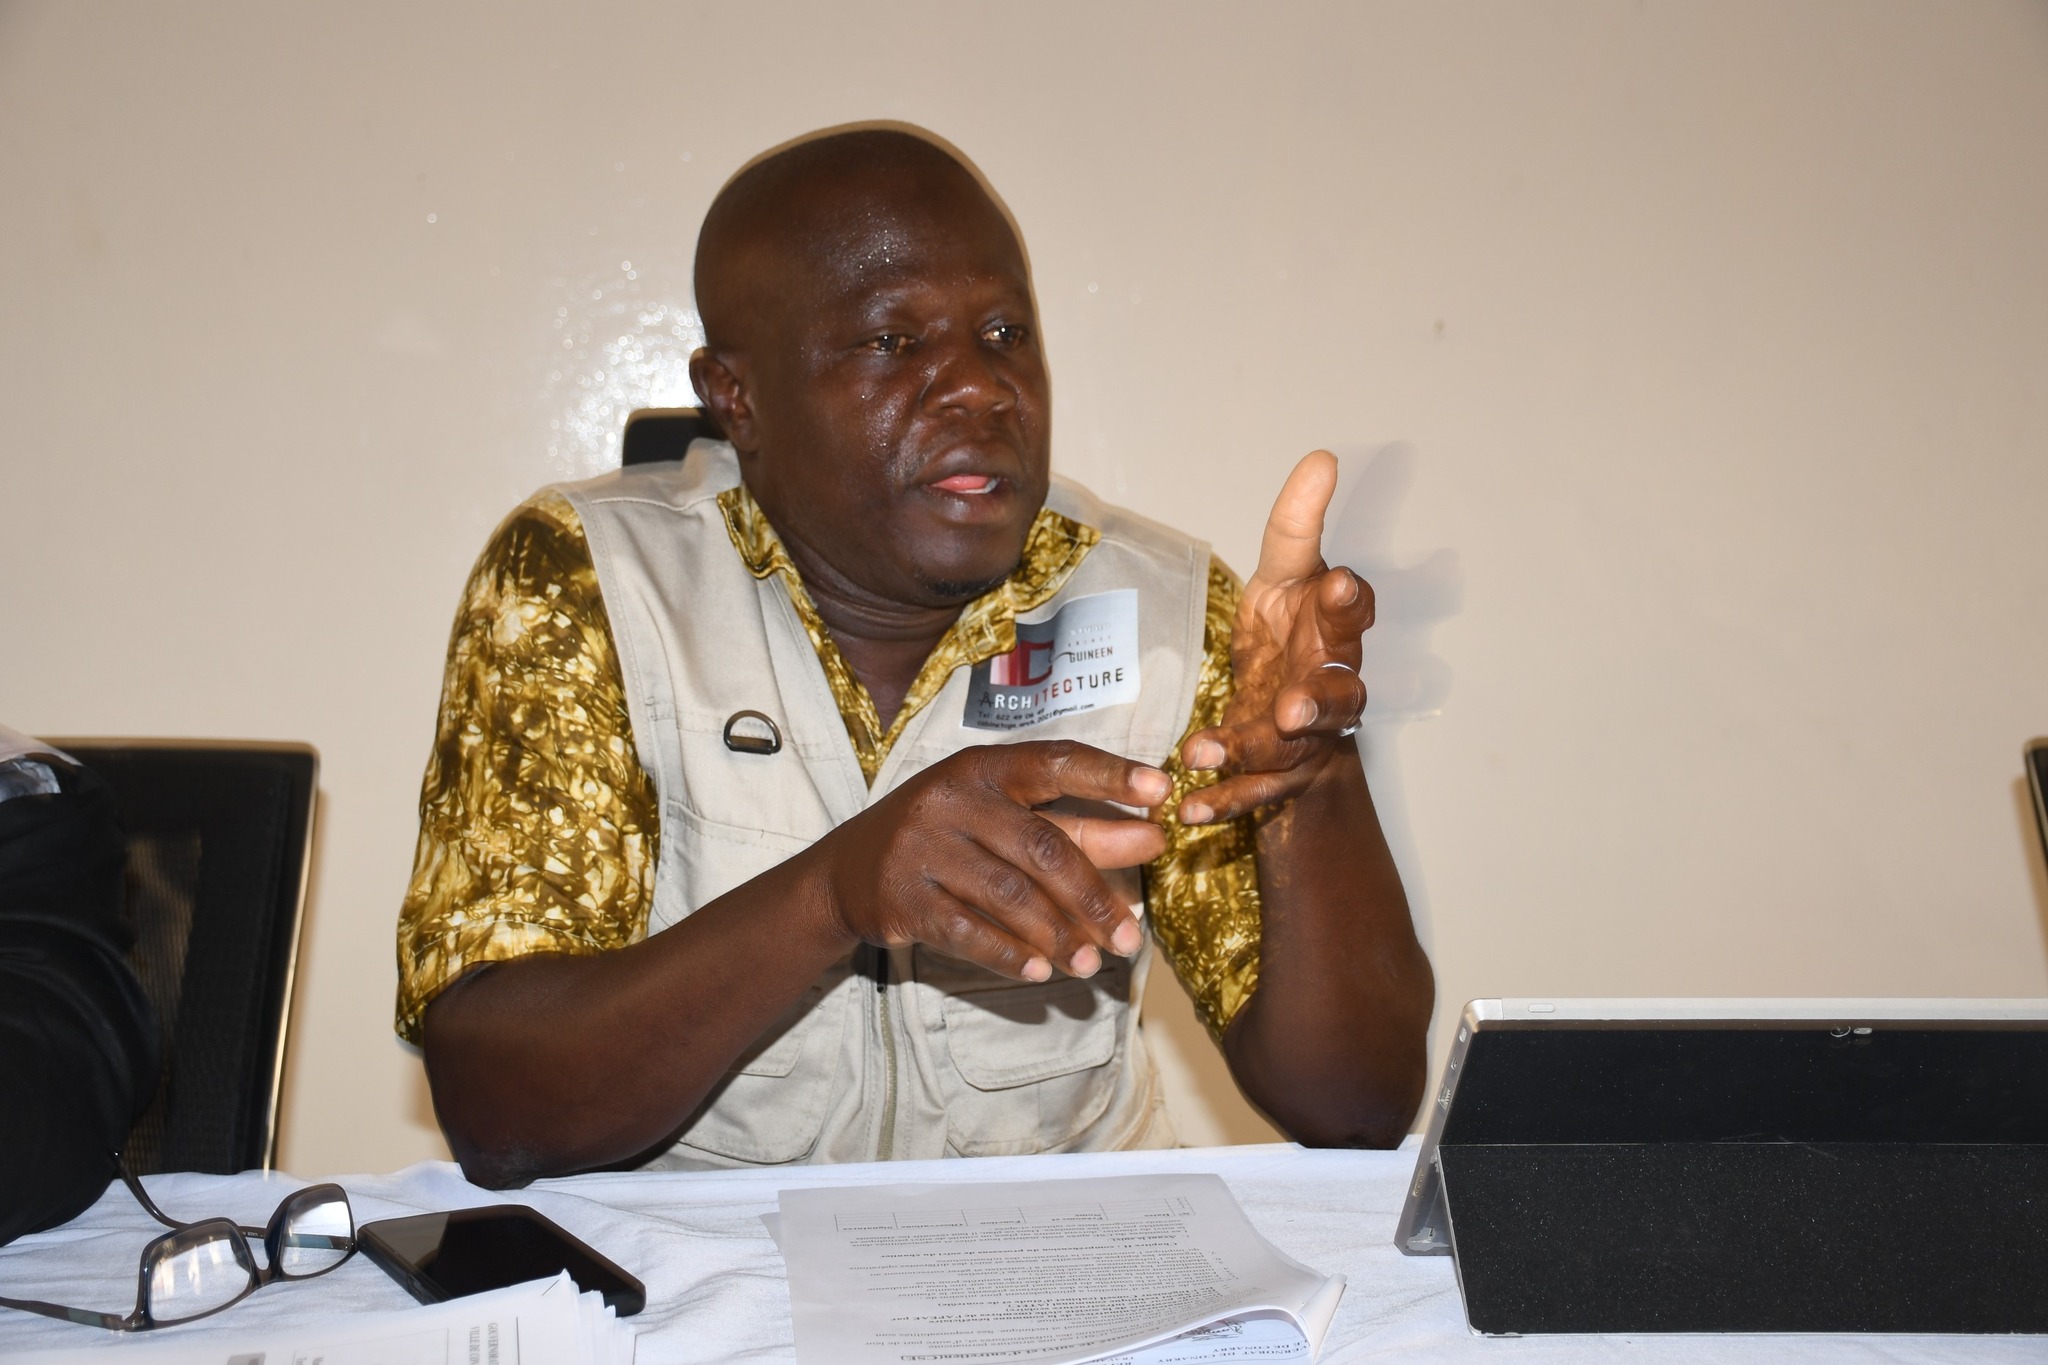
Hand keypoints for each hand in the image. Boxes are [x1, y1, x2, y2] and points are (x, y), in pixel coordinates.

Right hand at [818, 741, 1171, 980]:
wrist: (846, 872)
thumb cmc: (945, 836)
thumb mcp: (1001, 818)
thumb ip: (1076, 827)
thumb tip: (1150, 838)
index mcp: (984, 768)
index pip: (1055, 762)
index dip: (1110, 775)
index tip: (1161, 792)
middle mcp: (953, 799)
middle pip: (1042, 846)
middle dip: (1094, 895)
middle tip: (1134, 935)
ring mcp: (924, 848)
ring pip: (1010, 895)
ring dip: (1059, 936)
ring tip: (1094, 964)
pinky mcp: (903, 897)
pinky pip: (967, 931)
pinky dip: (1008, 954)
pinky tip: (1040, 972)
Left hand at [1180, 450, 1373, 824]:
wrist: (1288, 714)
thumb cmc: (1290, 634)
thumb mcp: (1286, 574)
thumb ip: (1297, 524)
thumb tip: (1321, 458)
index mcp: (1333, 631)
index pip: (1350, 613)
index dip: (1350, 601)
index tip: (1341, 581)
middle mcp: (1330, 688)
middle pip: (1339, 698)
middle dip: (1318, 704)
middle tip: (1293, 709)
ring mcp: (1305, 740)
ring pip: (1289, 751)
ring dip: (1251, 753)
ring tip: (1207, 751)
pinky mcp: (1272, 777)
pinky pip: (1249, 794)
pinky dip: (1220, 800)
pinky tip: (1187, 807)